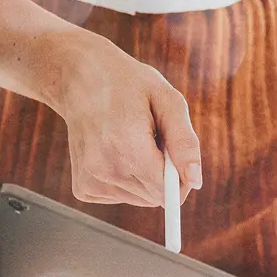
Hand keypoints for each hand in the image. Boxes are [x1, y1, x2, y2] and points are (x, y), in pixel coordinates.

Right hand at [54, 32, 200, 206]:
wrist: (81, 78)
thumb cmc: (130, 85)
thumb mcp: (167, 100)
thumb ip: (184, 142)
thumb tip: (195, 181)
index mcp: (127, 146)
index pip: (167, 191)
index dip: (179, 176)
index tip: (173, 152)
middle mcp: (104, 169)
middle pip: (155, 198)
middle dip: (162, 173)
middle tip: (150, 139)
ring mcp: (90, 181)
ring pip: (140, 199)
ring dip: (144, 176)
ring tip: (132, 142)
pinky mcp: (83, 188)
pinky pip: (122, 196)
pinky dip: (126, 179)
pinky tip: (115, 151)